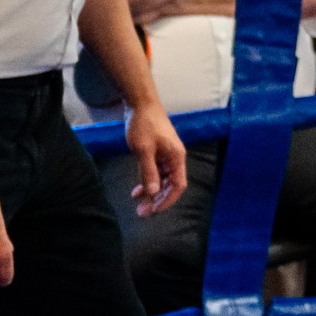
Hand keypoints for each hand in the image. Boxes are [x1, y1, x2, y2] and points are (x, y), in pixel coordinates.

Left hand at [126, 101, 187, 215]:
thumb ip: (149, 172)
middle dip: (158, 199)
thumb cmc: (144, 124)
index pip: (178, 186)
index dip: (167, 200)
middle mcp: (174, 158)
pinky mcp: (158, 153)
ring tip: (138, 203)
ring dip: (152, 192)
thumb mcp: (144, 149)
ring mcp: (166, 155)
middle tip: (142, 212)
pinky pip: (156, 173)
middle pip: (170, 185)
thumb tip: (153, 193)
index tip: (154, 210)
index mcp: (176, 157)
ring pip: (162, 181)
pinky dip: (148, 182)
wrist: (140, 103)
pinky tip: (137, 189)